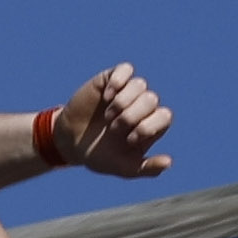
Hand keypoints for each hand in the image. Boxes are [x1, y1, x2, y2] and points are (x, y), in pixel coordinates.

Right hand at [46, 64, 174, 179]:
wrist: (69, 143)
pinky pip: (125, 69)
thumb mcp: (122, 167)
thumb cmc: (99, 155)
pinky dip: (118, 81)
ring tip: (108, 115)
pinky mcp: (111, 80)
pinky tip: (106, 96)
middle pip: (151, 99)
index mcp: (150, 125)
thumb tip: (169, 163)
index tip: (129, 139)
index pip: (164, 116)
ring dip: (123, 101)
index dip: (148, 126)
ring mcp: (128, 91)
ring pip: (140, 84)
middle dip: (131, 115)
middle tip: (114, 128)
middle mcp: (142, 106)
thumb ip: (146, 168)